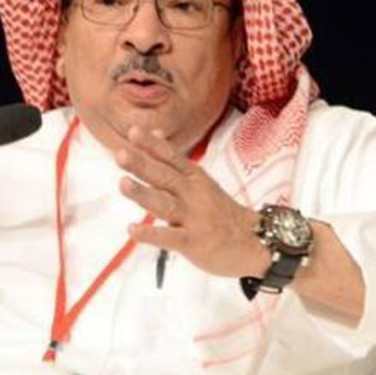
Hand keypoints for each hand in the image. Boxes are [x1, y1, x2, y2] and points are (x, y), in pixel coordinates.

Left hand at [116, 126, 269, 277]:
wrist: (255, 241)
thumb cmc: (221, 211)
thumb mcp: (201, 180)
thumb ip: (173, 160)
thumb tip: (152, 132)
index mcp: (194, 178)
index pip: (171, 158)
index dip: (151, 145)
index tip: (132, 132)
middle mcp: (193, 194)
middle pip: (165, 178)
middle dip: (142, 165)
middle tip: (120, 154)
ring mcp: (194, 218)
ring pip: (165, 204)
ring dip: (143, 194)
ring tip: (123, 184)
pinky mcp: (194, 242)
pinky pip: (170, 238)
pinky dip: (151, 234)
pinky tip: (132, 230)